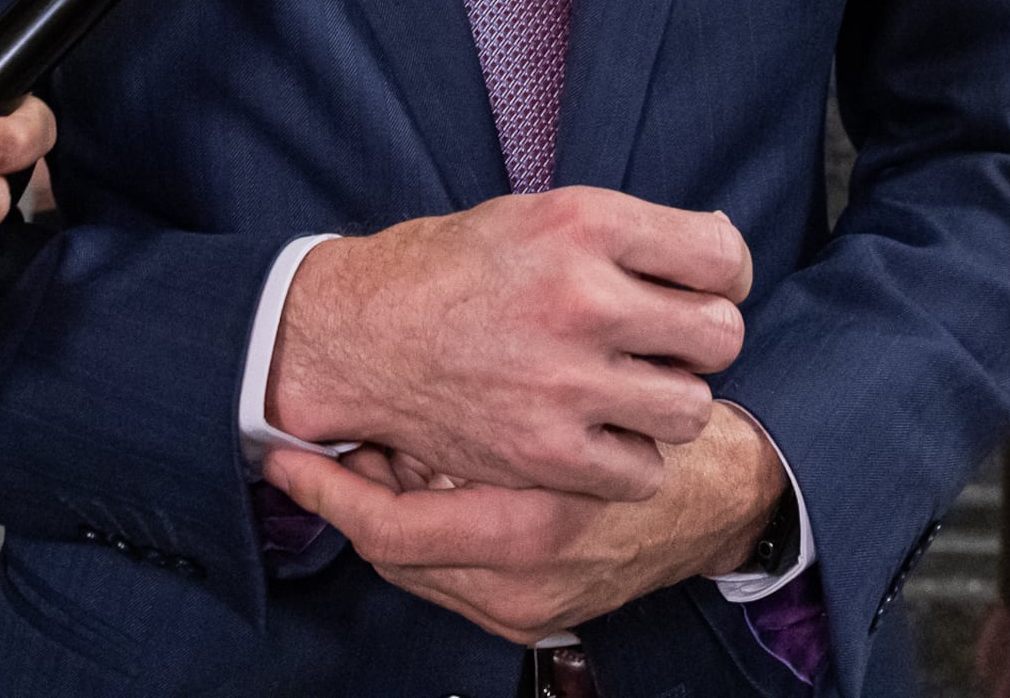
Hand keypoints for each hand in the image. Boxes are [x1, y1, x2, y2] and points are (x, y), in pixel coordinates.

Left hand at [263, 405, 779, 643]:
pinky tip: (431, 480)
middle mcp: (522, 584)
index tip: (283, 458)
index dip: (327, 494)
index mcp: (530, 529)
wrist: (725, 496)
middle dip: (353, 498)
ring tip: (383, 452)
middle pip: (391, 554)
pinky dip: (425, 531)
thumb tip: (397, 408)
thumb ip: (490, 405)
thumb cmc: (657, 426)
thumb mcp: (581, 392)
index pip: (387, 530)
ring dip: (387, 512)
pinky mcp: (535, 617)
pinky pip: (447, 577)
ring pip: (414, 568)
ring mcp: (528, 610)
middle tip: (332, 442)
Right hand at [265, 188, 750, 497]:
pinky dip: (627, 459)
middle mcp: (582, 299)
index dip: (723, 278)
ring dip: (667, 403)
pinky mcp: (546, 452)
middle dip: (699, 342)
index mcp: (585, 223)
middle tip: (660, 345)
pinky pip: (644, 470)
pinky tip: (595, 433)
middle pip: (721, 335)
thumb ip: (629, 235)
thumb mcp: (540, 215)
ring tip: (625, 390)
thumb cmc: (454, 269)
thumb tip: (725, 256)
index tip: (695, 290)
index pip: (724, 257)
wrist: (360, 335)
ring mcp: (565, 381)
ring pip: (691, 408)